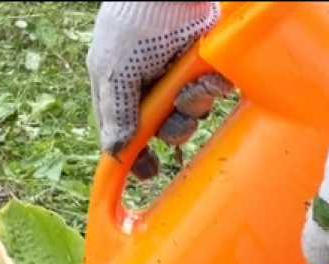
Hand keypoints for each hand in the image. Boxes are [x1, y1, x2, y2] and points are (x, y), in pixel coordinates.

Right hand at [87, 2, 232, 179]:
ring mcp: (174, 77)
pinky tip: (214, 82)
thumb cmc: (132, 24)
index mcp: (117, 88)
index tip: (146, 173)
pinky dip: (213, 90)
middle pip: (161, 129)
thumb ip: (116, 112)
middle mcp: (146, 86)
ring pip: (188, 113)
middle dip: (173, 131)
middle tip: (179, 125)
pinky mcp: (200, 67)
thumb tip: (114, 151)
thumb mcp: (115, 71)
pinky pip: (209, 93)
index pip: (122, 133)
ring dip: (194, 108)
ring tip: (196, 89)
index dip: (134, 156)